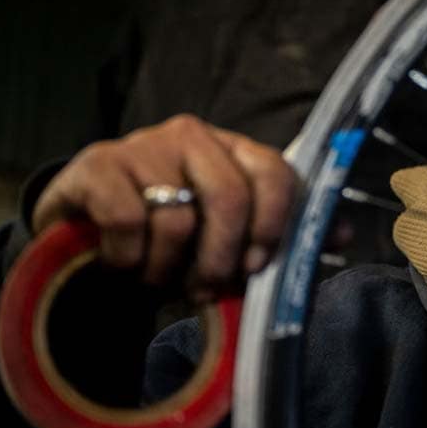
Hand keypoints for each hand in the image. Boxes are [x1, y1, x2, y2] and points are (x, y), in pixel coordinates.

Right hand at [32, 114, 296, 298]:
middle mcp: (192, 136)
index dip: (273, 224)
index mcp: (233, 150)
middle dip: (220, 260)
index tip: (257, 266)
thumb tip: (342, 234)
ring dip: (166, 269)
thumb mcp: (228, 239)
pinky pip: (127, 221)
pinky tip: (120, 264)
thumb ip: (283, 235)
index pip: (274, 172)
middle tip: (203, 291)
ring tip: (156, 280)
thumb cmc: (170, 239)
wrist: (85, 236)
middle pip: (229, 197)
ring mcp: (142, 145)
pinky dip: (127, 259)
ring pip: (177, 218)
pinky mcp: (96, 164)